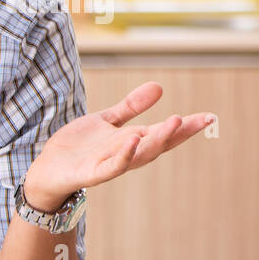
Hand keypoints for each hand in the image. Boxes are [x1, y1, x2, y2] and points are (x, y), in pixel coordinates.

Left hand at [23, 81, 215, 209]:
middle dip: (180, 132)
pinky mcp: (92, 173)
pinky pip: (112, 166)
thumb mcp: (106, 120)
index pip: (163, 133)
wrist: (48, 170)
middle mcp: (126, 154)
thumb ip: (131, 107)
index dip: (186, 127)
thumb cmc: (78, 147)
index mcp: (131, 141)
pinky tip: (133, 138)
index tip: (210, 116)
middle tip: (202, 119)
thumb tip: (159, 86)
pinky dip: (124, 155)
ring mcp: (110, 164)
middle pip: (158, 144)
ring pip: (140, 154)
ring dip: (158, 139)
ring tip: (175, 121)